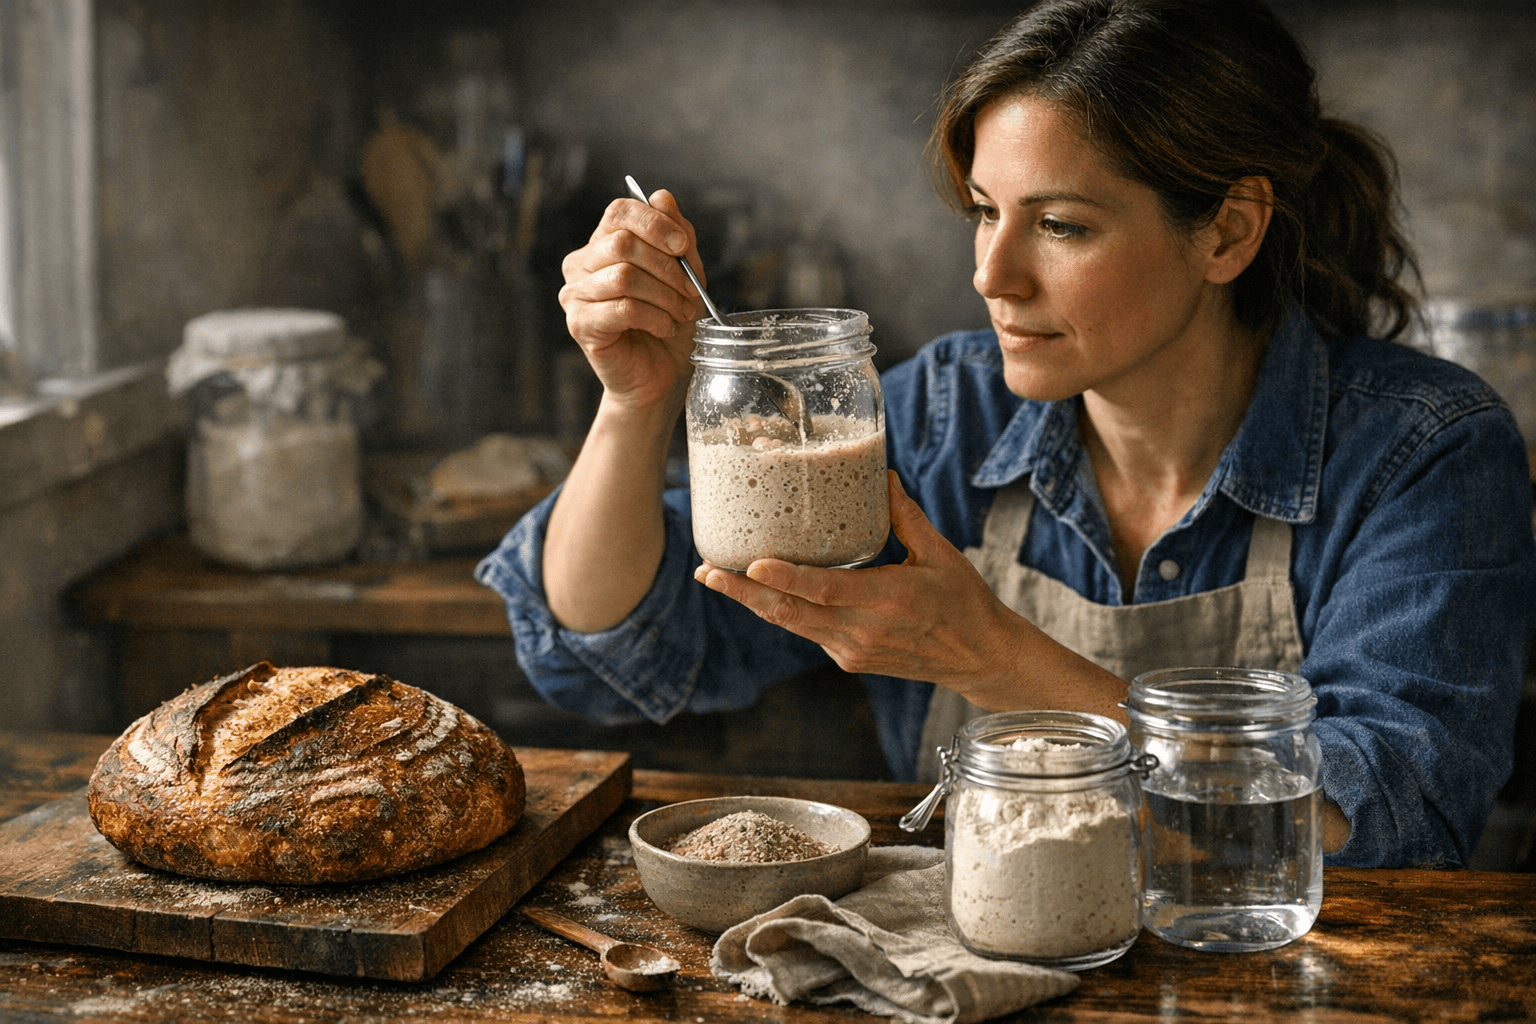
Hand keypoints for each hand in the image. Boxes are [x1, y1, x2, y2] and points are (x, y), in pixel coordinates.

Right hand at [558, 188, 704, 410]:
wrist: (659, 376)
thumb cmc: (669, 324)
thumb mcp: (685, 274)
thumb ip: (676, 236)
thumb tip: (662, 197)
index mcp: (603, 243)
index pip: (619, 211)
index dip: (655, 223)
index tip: (683, 247)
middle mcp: (581, 264)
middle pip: (623, 243)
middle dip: (668, 268)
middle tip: (691, 293)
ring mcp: (574, 294)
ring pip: (624, 276)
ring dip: (664, 295)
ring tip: (681, 314)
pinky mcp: (579, 324)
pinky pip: (622, 308)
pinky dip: (654, 317)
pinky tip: (665, 327)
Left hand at [695, 472, 1034, 708]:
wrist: (979, 658)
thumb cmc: (964, 601)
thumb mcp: (939, 554)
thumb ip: (905, 516)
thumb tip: (881, 475)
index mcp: (890, 600)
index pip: (826, 592)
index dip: (786, 580)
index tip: (751, 565)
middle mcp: (863, 631)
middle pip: (791, 614)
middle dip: (744, 594)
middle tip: (706, 571)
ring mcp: (852, 650)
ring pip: (792, 624)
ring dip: (752, 602)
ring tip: (714, 578)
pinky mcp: (848, 659)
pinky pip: (808, 630)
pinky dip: (782, 609)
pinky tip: (757, 589)